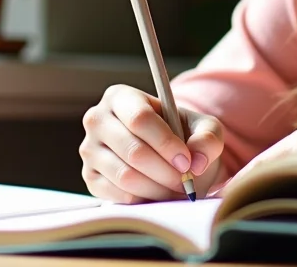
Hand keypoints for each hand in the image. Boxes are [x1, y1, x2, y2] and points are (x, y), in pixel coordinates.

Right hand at [80, 85, 224, 202]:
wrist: (167, 155)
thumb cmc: (183, 134)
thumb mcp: (204, 127)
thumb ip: (207, 138)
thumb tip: (196, 161)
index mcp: (120, 97)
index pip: (139, 118)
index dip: (165, 143)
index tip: (187, 162)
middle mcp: (97, 119)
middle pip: (132, 150)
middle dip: (165, 171)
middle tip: (186, 182)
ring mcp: (89, 149)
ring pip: (124, 176)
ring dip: (157, 188)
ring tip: (176, 189)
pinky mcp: (89, 176)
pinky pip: (115, 194)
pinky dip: (142, 198)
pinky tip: (157, 193)